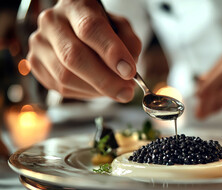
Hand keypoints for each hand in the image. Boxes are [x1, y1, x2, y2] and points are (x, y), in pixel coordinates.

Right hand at [27, 0, 141, 101]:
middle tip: (126, 92)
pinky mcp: (35, 64)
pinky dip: (85, 93)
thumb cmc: (101, 29)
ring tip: (115, 90)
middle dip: (105, 80)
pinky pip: (61, 88)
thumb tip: (127, 72)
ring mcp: (39, 43)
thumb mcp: (121, 28)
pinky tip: (97, 88)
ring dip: (96, 90)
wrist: (75, 31)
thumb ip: (129, 45)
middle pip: (74, 56)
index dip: (111, 52)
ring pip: (65, 76)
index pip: (90, 28)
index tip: (129, 72)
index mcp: (75, 5)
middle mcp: (52, 21)